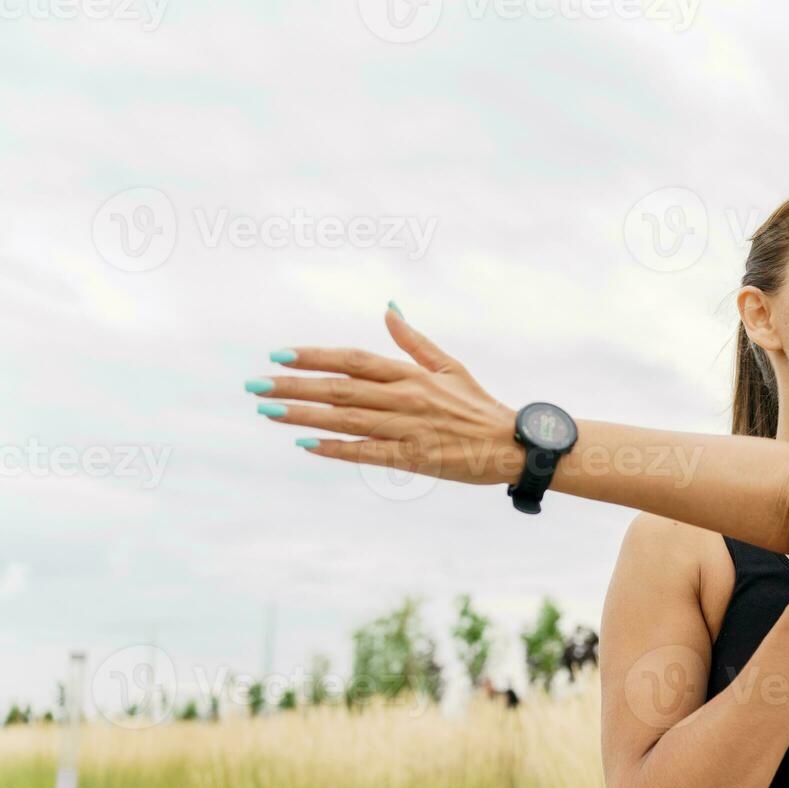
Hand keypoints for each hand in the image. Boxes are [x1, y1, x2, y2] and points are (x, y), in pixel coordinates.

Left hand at [245, 304, 522, 485]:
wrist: (511, 444)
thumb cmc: (478, 405)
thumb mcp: (449, 366)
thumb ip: (413, 341)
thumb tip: (388, 308)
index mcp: (411, 374)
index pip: (353, 360)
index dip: (314, 356)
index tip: (278, 355)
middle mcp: (405, 398)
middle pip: (339, 389)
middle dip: (293, 387)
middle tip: (255, 386)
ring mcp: (408, 428)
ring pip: (346, 419)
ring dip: (303, 416)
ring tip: (268, 412)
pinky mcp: (414, 458)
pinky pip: (367, 452)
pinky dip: (336, 448)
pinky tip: (306, 445)